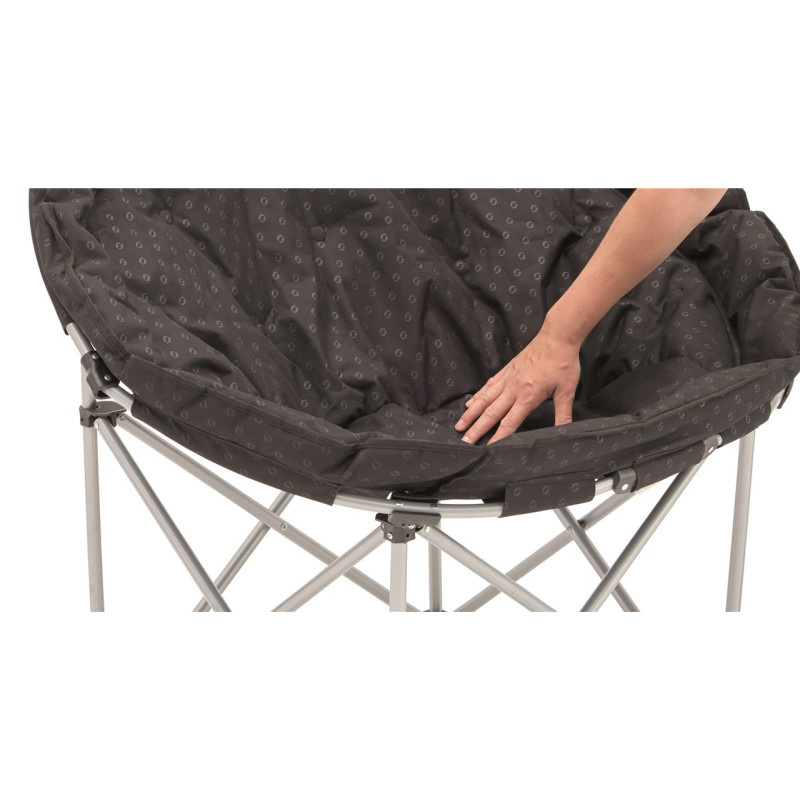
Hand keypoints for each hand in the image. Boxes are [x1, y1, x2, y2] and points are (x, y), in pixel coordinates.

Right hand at [454, 323, 580, 443]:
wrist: (557, 337)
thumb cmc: (563, 363)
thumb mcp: (567, 391)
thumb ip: (563, 414)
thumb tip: (565, 432)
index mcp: (527, 396)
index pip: (509, 422)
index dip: (498, 437)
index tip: (487, 448)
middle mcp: (513, 388)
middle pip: (491, 413)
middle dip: (476, 429)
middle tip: (465, 441)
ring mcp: (507, 378)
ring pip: (484, 399)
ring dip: (471, 413)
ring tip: (459, 424)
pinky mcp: (507, 370)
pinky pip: (489, 385)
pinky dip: (478, 395)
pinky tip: (471, 402)